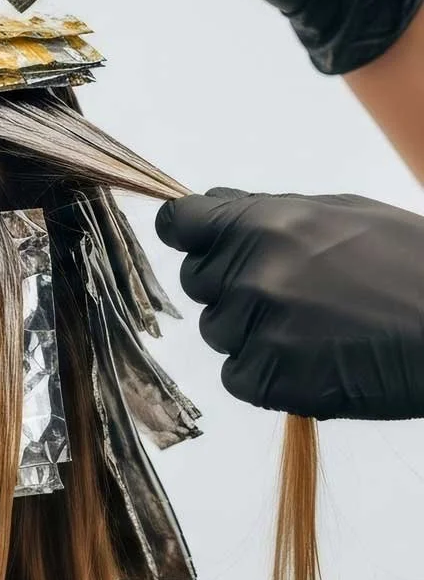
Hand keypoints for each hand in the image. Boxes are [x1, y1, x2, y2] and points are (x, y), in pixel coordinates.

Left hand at [155, 187, 423, 420]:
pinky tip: (314, 360)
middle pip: (196, 281)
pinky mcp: (271, 378)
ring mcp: (258, 326)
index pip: (179, 224)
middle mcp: (249, 271)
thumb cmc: (408, 261)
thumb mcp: (337, 211)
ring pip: (216, 331)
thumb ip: (262, 209)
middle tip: (292, 293)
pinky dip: (265, 374)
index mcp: (259, 223)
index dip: (190, 236)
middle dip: (230, 286)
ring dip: (250, 333)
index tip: (202, 244)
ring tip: (314, 328)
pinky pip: (236, 375)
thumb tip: (211, 202)